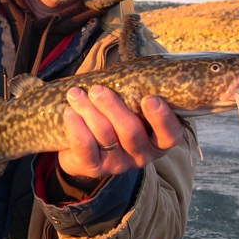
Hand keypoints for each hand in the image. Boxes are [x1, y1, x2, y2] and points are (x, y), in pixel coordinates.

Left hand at [58, 85, 183, 180]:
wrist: (84, 151)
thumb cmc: (112, 119)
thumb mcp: (129, 109)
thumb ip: (133, 95)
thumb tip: (130, 69)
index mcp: (157, 140)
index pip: (169, 134)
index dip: (161, 118)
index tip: (149, 98)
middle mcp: (142, 155)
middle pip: (130, 131)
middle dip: (112, 107)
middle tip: (96, 89)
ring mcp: (119, 163)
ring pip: (105, 135)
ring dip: (88, 111)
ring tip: (75, 94)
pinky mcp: (96, 168)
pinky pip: (85, 147)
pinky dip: (76, 127)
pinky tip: (70, 112)